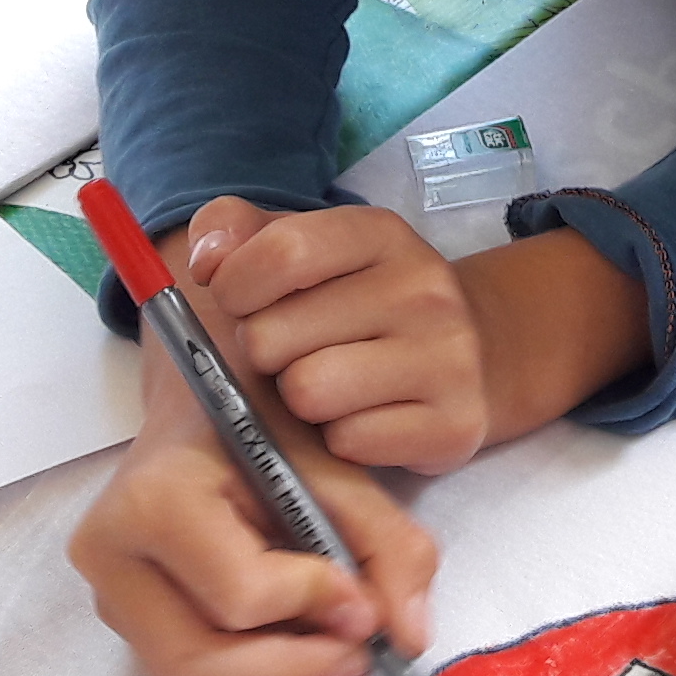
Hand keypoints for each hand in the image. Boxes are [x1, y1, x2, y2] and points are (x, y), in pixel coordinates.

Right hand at [69, 197, 444, 675]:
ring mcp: (112, 598)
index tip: (365, 600)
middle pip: (199, 666)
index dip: (314, 606)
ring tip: (340, 650)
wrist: (211, 401)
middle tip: (363, 653)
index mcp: (155, 498)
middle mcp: (112, 557)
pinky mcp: (129, 627)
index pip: (238, 594)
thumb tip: (409, 638)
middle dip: (295, 672)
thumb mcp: (335, 463)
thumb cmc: (268, 421)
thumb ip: (386, 542)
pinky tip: (304, 648)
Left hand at [199, 209, 645, 472]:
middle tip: (294, 352)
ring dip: (299, 401)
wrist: (468, 353)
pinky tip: (362, 418)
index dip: (235, 286)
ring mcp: (447, 357)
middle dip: (265, 353)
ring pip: (309, 392)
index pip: (282, 252)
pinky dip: (341, 441)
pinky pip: (351, 444)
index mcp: (380, 234)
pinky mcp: (454, 424)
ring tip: (326, 385)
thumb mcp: (304, 246)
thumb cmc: (356, 300)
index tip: (238, 301)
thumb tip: (207, 261)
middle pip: (275, 336)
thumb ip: (237, 231)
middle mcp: (424, 288)